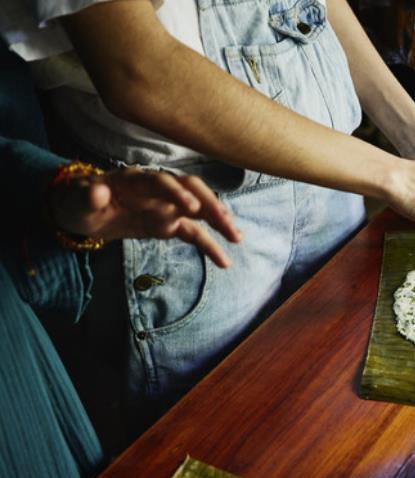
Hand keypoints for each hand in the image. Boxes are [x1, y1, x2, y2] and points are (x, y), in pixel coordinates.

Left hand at [47, 168, 242, 267]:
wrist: (84, 210)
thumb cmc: (80, 201)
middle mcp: (158, 190)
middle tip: (225, 223)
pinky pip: (194, 233)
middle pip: (191, 191)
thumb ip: (88, 196)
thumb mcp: (78, 200)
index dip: (177, 192)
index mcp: (136, 180)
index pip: (162, 182)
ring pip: (200, 210)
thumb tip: (98, 191)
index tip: (191, 207)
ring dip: (219, 221)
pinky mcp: (170, 224)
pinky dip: (210, 245)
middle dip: (210, 204)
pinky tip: (224, 261)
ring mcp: (167, 207)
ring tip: (236, 238)